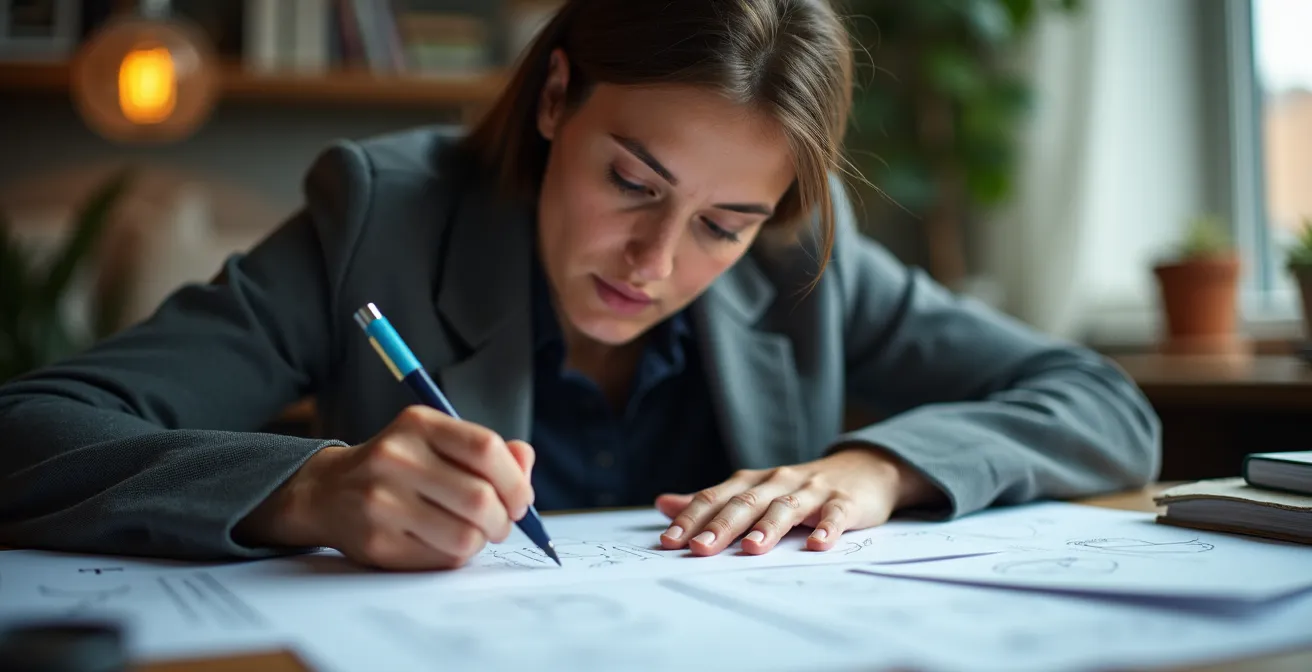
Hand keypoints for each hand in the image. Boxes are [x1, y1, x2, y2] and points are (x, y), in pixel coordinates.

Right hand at [235, 405, 534, 570]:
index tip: (520, 499)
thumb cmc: (399, 467)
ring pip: (465, 536)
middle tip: (501, 523)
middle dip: (503, 519)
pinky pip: (441, 559)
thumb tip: (525, 461)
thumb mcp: (437, 441)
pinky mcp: (377, 542)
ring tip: (473, 532)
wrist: (327, 492)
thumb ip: (486, 451)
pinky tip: (444, 542)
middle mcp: (396, 458)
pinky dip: (456, 555)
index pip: (485, 449)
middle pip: (480, 498)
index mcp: (418, 425)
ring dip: (481, 540)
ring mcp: (382, 502)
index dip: (515, 480)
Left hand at [654, 446, 941, 555]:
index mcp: (752, 482)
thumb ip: (712, 501)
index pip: (715, 498)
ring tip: (752, 547)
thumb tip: (663, 504)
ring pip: (786, 508)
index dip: (691, 518)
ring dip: (768, 527)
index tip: (668, 541)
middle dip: (721, 526)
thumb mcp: (754, 491)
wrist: (863, 469)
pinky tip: (817, 544)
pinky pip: (834, 515)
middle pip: (745, 503)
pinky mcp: (845, 502)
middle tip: (700, 548)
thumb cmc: (799, 488)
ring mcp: (812, 491)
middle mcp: (778, 483)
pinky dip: (826, 528)